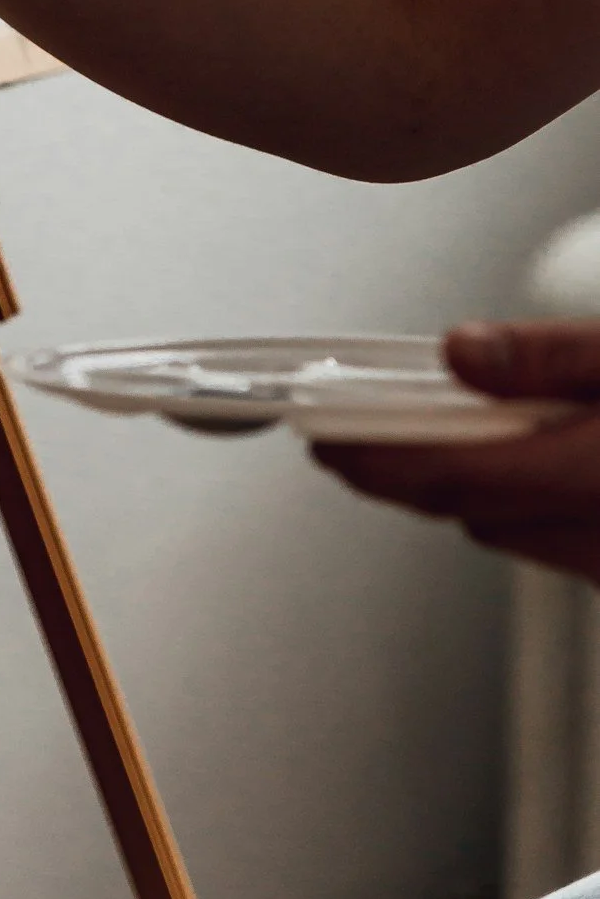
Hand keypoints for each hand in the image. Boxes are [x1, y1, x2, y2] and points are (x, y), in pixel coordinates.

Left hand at [312, 322, 599, 582]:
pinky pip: (552, 545)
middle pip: (471, 510)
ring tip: (443, 430)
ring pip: (507, 530)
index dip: (377, 458)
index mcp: (595, 480)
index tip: (326, 439)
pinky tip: (527, 459)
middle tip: (356, 432)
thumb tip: (463, 354)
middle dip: (410, 471)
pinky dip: (523, 503)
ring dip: (472, 487)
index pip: (453, 479)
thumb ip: (552, 356)